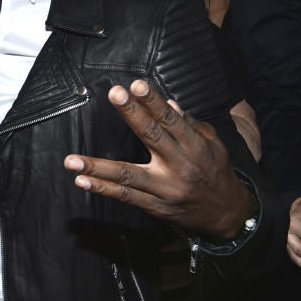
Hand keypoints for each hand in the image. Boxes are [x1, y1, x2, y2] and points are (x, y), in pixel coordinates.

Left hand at [64, 80, 254, 239]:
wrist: (227, 214)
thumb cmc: (215, 171)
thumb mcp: (212, 144)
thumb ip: (190, 124)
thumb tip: (169, 104)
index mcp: (195, 146)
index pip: (171, 119)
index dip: (152, 102)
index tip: (136, 85)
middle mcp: (180, 165)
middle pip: (152, 136)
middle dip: (132, 114)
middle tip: (114, 94)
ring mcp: (165, 189)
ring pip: (129, 175)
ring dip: (98, 166)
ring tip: (72, 160)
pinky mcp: (155, 207)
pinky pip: (125, 196)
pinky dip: (103, 188)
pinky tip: (83, 180)